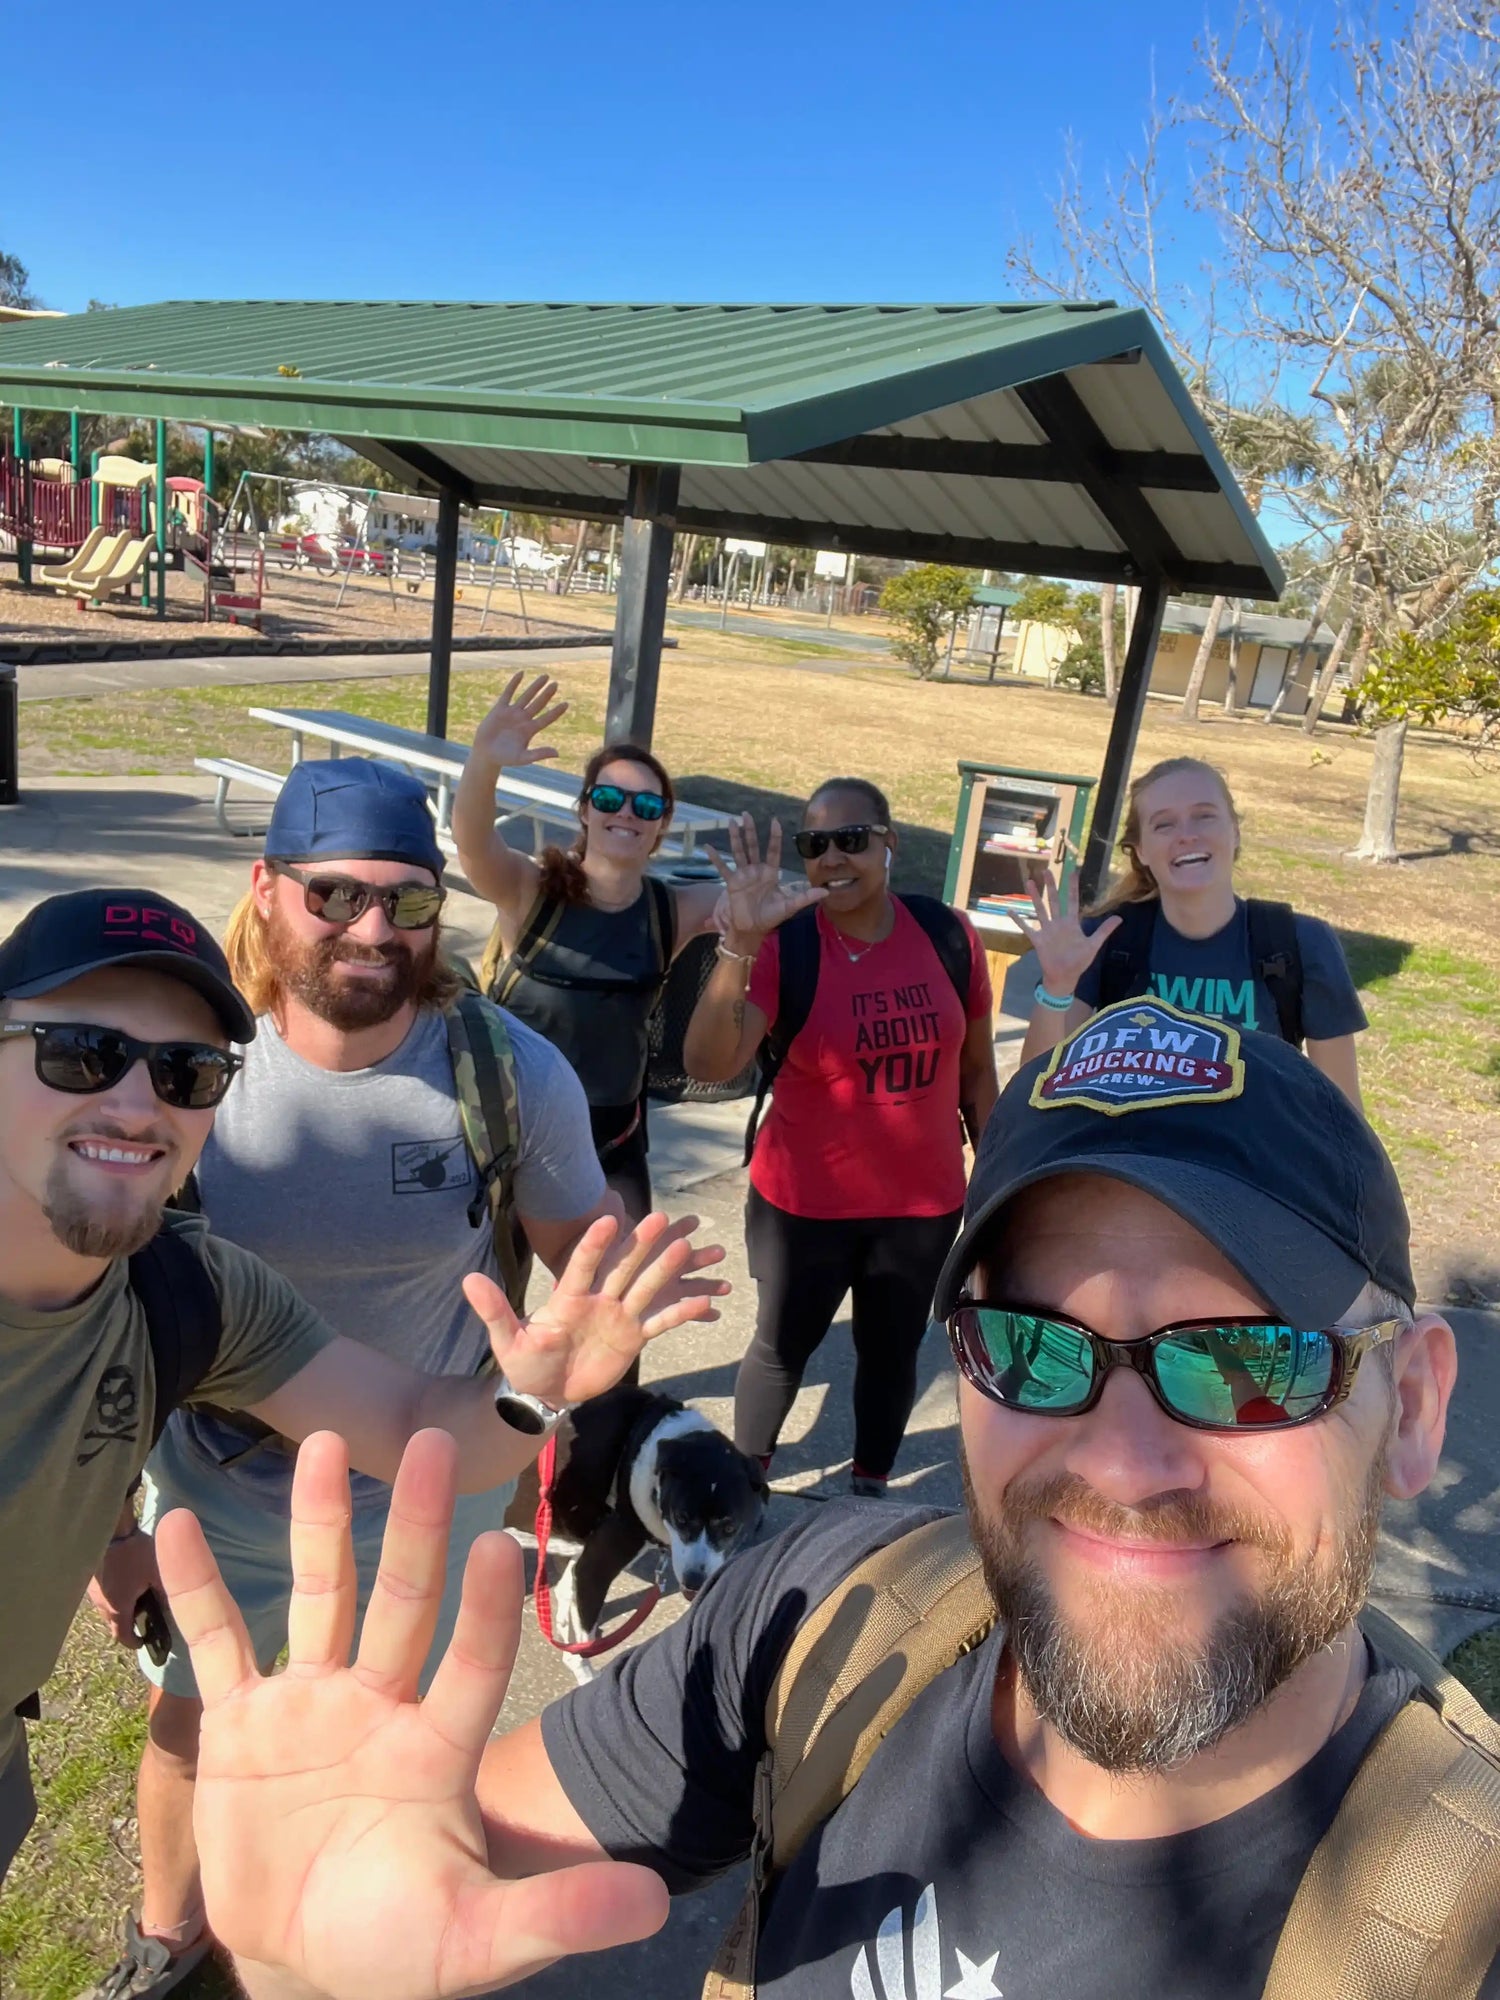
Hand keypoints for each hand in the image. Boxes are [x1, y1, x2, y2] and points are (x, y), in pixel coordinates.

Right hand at [87, 1528, 162, 1646]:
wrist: (106, 1527)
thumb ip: (165, 1593)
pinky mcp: (88, 1575)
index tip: (144, 1641)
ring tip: (136, 1592)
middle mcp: (100, 1604)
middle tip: (144, 1613)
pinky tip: (124, 1575)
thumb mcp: (157, 1573)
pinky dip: (113, 1590)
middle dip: (128, 1622)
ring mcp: (90, 1590)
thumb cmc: (133, 1552)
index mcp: (117, 1610)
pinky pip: (102, 1590)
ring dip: (120, 1604)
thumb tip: (171, 1608)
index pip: (122, 1637)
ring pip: (107, 1605)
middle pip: (114, 1622)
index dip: (134, 1642)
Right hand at [155, 1430, 668, 1999]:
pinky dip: (196, 1585)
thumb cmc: (396, 1944)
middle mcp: (380, 1703)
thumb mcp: (475, 1942)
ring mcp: (310, 1703)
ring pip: (320, 1594)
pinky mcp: (242, 1722)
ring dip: (319, 1520)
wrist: (300, 1958)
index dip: (487, 1611)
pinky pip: (218, 1641)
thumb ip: (555, 1917)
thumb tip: (657, 1904)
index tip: (499, 1545)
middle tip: (430, 1439)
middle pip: (402, 1601)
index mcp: (438, 1747)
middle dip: (415, 1524)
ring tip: (324, 1440)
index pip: (473, 1665)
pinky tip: (178, 1524)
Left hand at [463, 1212, 728, 1407]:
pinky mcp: (633, 1338)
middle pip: (622, 1268)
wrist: (545, 1392)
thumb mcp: (507, 1339)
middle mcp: (598, 1299)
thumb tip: (468, 1280)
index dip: (595, 1244)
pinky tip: (704, 1302)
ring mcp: (618, 1317)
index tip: (609, 1218)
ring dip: (664, 1269)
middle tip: (659, 1217)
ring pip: (645, 1289)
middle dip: (639, 1244)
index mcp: (568, 1297)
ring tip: (686, 1246)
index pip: (582, 1264)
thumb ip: (494, 1309)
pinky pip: (660, 1323)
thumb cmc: (524, 1363)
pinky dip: (680, 1313)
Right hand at [471, 672, 567, 770]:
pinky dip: (514, 684)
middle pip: (538, 704)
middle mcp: (523, 719)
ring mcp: (512, 713)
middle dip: (547, 694)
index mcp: (530, 730)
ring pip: (526, 696)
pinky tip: (521, 673)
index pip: (546, 719)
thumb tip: (557, 753)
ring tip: (545, 676)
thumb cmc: (505, 758)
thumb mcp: (523, 758)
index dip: (556, 712)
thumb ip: (539, 754)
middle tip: (556, 684)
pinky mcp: (500, 709)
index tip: (566, 704)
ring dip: (535, 687)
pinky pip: (508, 693)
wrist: (486, 754)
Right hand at [708, 815, 826, 947]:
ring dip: (734, 837)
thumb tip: (826, 892)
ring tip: (730, 822)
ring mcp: (743, 875)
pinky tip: (707, 847)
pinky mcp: (732, 883)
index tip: (774, 821)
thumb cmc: (771, 917)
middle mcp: (756, 870)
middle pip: (753, 846)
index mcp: (770, 873)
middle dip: (750, 830)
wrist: (753, 929)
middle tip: (746, 814)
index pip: (773, 850)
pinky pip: (723, 868)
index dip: (774, 836)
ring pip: (738, 852)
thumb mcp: (789, 906)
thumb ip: (805, 897)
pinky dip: (715, 858)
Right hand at [1012, 866, 1119, 999]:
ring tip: (1029, 882)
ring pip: (1040, 909)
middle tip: (1046, 870)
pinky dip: (1018, 920)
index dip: (1072, 887)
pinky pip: (1026, 928)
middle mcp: (1058, 923)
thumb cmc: (1079, 961)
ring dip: (1034, 896)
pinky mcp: (1037, 939)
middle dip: (1050, 886)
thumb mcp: (1093, 945)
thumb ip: (1104, 930)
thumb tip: (1120, 918)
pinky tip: (1010, 910)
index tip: (1073, 872)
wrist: (1065, 976)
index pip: (1071, 901)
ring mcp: (1047, 930)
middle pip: (1053, 900)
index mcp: (1071, 923)